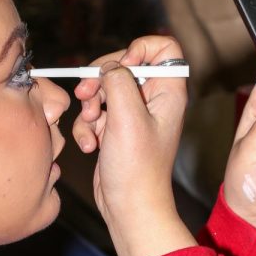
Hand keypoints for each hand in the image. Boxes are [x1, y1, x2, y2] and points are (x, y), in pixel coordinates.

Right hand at [72, 36, 194, 255]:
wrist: (129, 207)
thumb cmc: (137, 168)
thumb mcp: (127, 118)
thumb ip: (118, 81)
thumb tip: (107, 68)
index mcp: (168, 92)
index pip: (163, 48)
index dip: (139, 49)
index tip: (120, 67)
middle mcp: (153, 100)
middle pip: (123, 66)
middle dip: (100, 80)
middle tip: (88, 95)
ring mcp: (133, 116)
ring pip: (104, 90)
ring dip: (90, 106)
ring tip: (91, 126)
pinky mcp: (115, 131)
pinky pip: (95, 114)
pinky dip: (87, 128)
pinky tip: (90, 146)